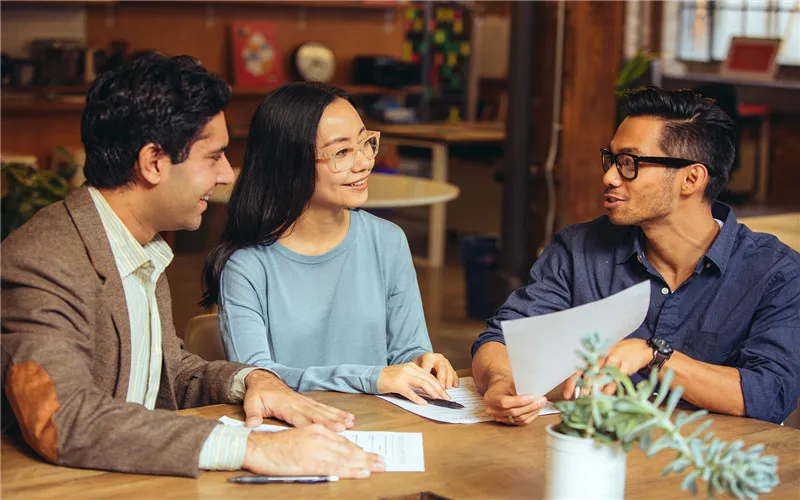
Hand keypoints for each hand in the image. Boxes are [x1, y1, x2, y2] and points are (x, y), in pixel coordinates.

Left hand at [243, 370, 354, 431]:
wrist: (263, 380)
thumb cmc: (258, 394)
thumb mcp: (251, 403)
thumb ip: (253, 414)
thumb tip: (251, 425)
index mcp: (285, 405)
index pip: (300, 418)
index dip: (311, 425)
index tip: (322, 431)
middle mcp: (298, 403)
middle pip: (316, 414)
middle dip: (331, 421)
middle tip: (344, 427)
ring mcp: (305, 402)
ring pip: (323, 410)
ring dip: (337, 416)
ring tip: (351, 422)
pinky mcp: (308, 402)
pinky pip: (324, 408)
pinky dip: (336, 412)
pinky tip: (347, 417)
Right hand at [243, 425, 384, 478]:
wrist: (258, 447)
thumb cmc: (275, 446)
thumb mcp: (300, 438)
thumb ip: (316, 445)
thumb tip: (332, 454)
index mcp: (316, 430)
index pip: (342, 442)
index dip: (358, 449)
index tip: (369, 454)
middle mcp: (319, 437)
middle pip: (348, 449)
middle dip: (367, 456)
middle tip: (382, 461)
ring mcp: (316, 449)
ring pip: (346, 458)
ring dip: (364, 463)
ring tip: (378, 467)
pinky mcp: (311, 462)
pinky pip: (335, 468)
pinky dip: (351, 470)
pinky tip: (362, 473)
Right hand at [378, 362, 449, 404]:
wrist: (375, 376)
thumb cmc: (390, 377)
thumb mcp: (405, 375)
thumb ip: (416, 379)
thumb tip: (430, 390)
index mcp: (413, 366)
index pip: (430, 375)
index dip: (439, 384)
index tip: (446, 393)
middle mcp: (409, 369)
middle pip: (428, 379)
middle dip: (439, 389)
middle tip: (447, 397)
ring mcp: (403, 376)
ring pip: (422, 384)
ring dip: (432, 392)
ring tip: (439, 399)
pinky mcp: (397, 385)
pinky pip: (410, 392)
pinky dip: (418, 398)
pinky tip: (424, 403)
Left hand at [413, 352, 458, 388]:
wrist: (423, 361)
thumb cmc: (418, 365)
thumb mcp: (414, 368)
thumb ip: (417, 374)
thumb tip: (419, 384)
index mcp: (428, 357)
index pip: (429, 365)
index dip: (429, 375)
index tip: (429, 384)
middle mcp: (438, 357)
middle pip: (441, 367)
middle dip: (442, 378)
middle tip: (441, 387)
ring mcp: (445, 361)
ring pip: (449, 370)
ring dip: (449, 380)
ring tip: (448, 388)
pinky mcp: (449, 367)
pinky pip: (454, 372)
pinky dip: (455, 380)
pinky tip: (455, 385)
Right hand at [482, 376, 546, 425]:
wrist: (499, 388)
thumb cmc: (504, 384)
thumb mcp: (509, 382)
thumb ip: (519, 389)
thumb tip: (533, 396)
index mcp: (490, 398)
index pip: (505, 402)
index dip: (519, 401)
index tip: (532, 397)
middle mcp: (492, 410)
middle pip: (513, 412)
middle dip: (530, 406)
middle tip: (541, 400)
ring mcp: (499, 417)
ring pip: (518, 418)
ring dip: (532, 412)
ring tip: (540, 404)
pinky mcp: (507, 421)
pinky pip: (520, 422)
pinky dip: (530, 416)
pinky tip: (536, 410)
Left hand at [563, 338, 651, 397]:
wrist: (640, 349)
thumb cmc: (618, 355)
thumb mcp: (604, 360)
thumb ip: (593, 372)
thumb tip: (582, 390)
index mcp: (593, 357)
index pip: (578, 370)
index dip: (571, 384)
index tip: (567, 396)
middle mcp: (600, 358)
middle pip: (588, 377)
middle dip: (583, 391)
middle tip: (580, 402)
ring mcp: (612, 362)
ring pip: (600, 380)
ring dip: (595, 393)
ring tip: (591, 404)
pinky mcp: (624, 367)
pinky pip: (614, 382)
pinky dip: (609, 392)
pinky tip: (605, 399)